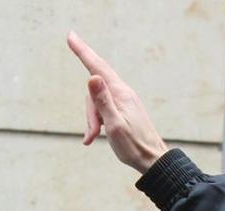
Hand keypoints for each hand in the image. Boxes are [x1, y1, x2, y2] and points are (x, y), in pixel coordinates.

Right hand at [67, 31, 169, 172]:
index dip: (83, 51)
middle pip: (93, 90)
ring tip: (96, 137)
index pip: (98, 67)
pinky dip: (97, 123)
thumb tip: (92, 77)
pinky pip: (103, 110)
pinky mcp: (123, 110)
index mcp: (121, 94)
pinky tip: (94, 138)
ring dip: (92, 120)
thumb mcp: (115, 125)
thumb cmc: (134, 146)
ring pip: (96, 102)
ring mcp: (123, 101)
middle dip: (88, 111)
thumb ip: (103, 101)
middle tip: (92, 134)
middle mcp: (123, 93)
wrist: (153, 161)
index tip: (71, 36)